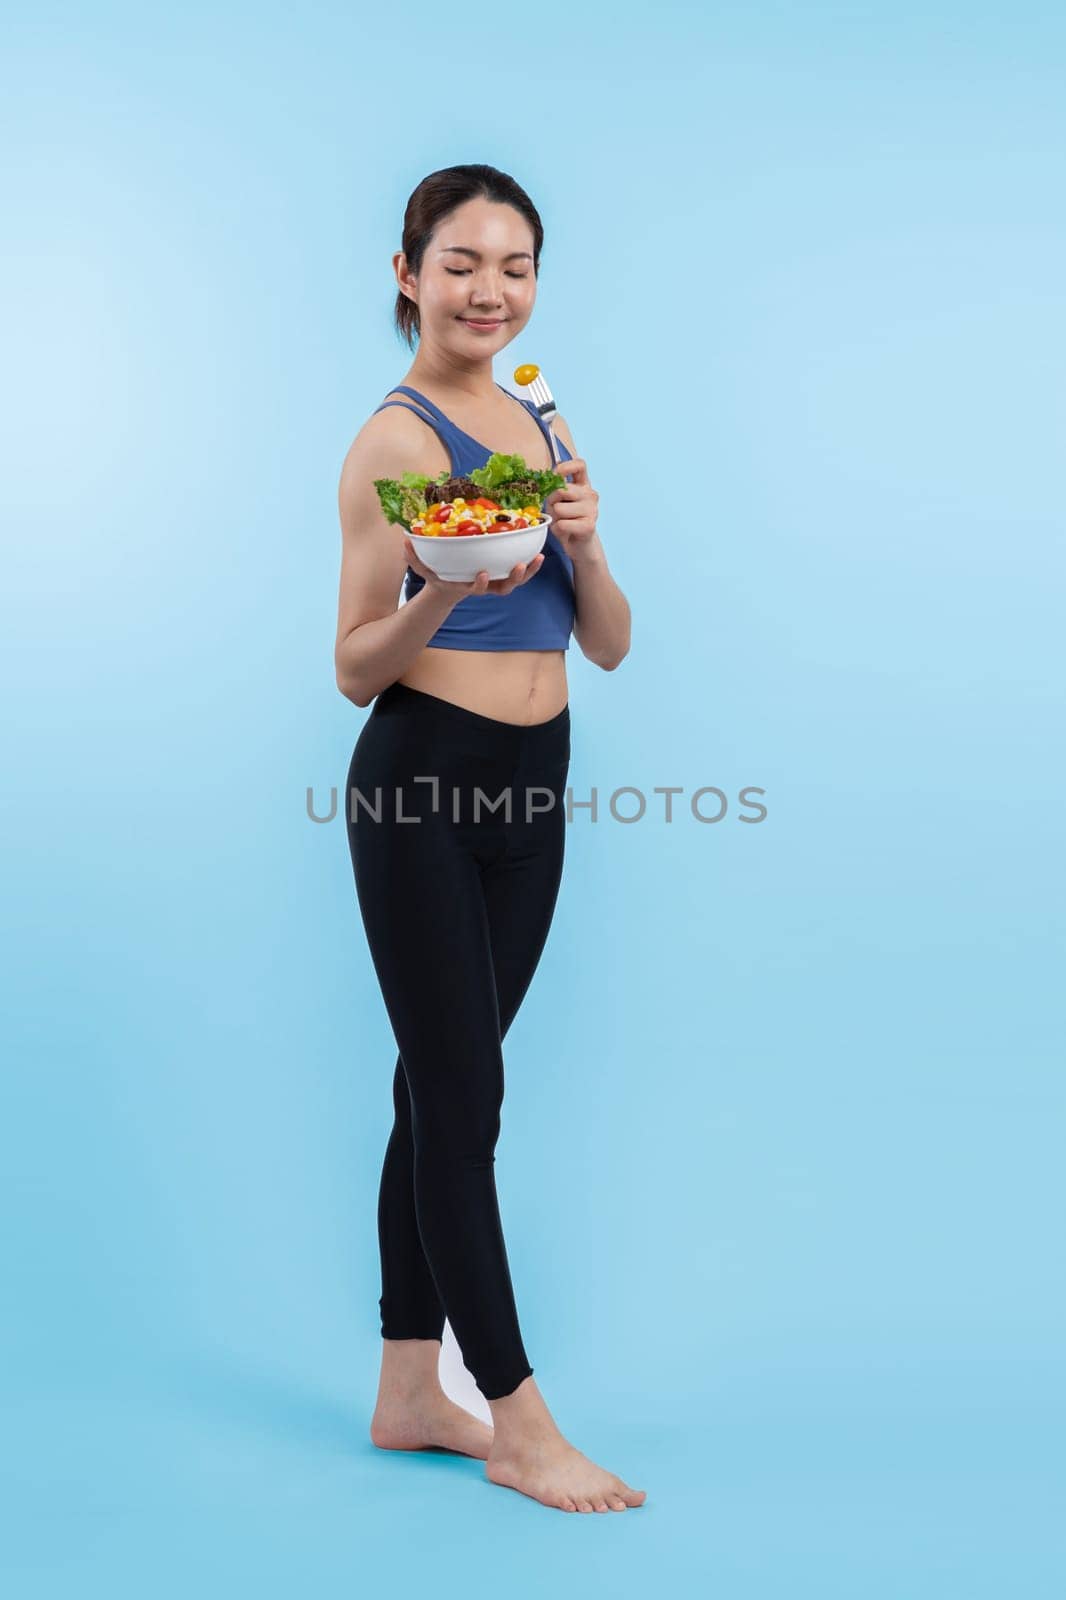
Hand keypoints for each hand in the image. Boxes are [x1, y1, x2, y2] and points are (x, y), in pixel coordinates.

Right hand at [403, 537, 545, 602]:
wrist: (449, 585)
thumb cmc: (438, 575)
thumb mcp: (423, 569)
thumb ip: (414, 558)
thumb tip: (405, 541)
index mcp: (468, 585)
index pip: (477, 588)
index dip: (481, 584)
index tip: (483, 574)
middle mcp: (486, 586)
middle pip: (504, 587)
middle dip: (514, 578)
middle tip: (518, 566)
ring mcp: (497, 581)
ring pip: (517, 580)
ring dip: (528, 571)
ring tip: (538, 557)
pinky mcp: (504, 573)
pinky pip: (520, 570)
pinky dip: (530, 564)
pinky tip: (538, 551)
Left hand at [544, 458, 599, 561]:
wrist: (580, 546)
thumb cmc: (567, 521)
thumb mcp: (559, 502)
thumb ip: (554, 489)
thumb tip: (543, 480)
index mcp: (584, 485)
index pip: (579, 465)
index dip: (565, 466)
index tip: (554, 475)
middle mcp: (590, 495)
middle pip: (561, 490)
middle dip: (551, 501)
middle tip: (555, 511)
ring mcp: (592, 510)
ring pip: (559, 509)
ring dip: (554, 518)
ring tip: (561, 523)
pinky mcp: (589, 526)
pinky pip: (562, 524)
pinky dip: (557, 530)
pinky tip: (564, 532)